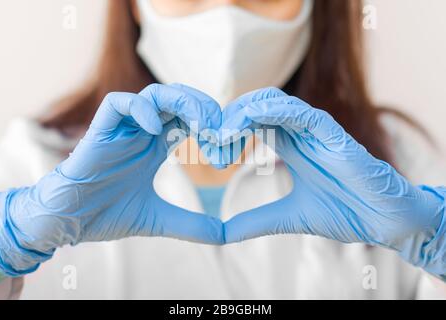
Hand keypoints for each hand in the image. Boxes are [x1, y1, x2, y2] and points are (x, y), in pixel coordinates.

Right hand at [0, 84, 224, 275]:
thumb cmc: (106, 215)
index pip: (192, 120)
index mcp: (156, 146)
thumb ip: (193, 225)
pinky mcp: (99, 131)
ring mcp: (122, 129)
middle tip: (223, 134)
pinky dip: (140, 110)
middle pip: (180, 100)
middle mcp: (142, 132)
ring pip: (156, 94)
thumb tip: (227, 236)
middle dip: (207, 110)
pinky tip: (156, 132)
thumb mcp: (160, 219)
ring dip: (186, 104)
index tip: (228, 153)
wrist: (68, 222)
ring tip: (204, 127)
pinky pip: (118, 104)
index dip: (214, 129)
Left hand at [223, 87, 445, 278]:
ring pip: (272, 102)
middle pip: (254, 107)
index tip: (211, 154)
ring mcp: (314, 130)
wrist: (382, 220)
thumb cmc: (344, 212)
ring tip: (222, 135)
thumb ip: (255, 221)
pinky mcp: (331, 133)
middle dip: (228, 120)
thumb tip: (223, 233)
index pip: (250, 123)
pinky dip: (271, 111)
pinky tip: (248, 121)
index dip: (227, 132)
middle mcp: (299, 132)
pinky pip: (298, 111)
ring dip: (242, 113)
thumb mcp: (286, 218)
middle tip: (211, 143)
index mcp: (289, 145)